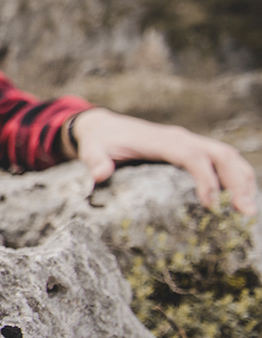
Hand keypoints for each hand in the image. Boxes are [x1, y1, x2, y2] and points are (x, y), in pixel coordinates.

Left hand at [70, 108, 257, 215]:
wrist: (103, 126)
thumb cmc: (99, 141)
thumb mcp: (91, 150)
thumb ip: (95, 162)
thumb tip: (100, 175)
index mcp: (161, 140)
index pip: (192, 156)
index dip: (206, 178)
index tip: (211, 204)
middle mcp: (181, 138)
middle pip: (221, 154)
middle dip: (237, 181)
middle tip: (246, 212)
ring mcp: (190, 142)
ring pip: (227, 155)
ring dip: (243, 179)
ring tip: (248, 209)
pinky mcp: (192, 150)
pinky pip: (221, 160)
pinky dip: (236, 176)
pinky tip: (241, 198)